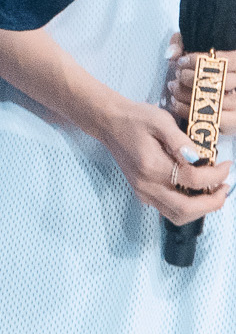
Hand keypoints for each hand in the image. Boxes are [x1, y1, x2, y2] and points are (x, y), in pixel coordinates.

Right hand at [89, 88, 230, 224]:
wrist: (108, 122)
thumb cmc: (134, 118)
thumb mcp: (159, 120)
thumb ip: (180, 140)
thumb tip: (199, 159)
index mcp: (151, 165)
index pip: (193, 179)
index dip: (216, 174)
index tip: (227, 163)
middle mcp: (146, 184)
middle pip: (187, 208)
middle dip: (213, 202)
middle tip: (224, 187)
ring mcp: (143, 191)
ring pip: (178, 215)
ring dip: (201, 209)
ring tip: (213, 192)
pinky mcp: (142, 193)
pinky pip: (169, 211)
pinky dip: (188, 208)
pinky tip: (195, 192)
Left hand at [166, 33, 226, 125]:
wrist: (209, 90)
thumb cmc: (201, 66)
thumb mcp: (193, 48)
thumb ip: (181, 44)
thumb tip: (172, 55)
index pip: (225, 61)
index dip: (198, 61)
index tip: (181, 62)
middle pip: (219, 83)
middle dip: (191, 79)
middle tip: (177, 76)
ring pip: (217, 104)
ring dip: (188, 96)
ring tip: (173, 88)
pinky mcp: (233, 125)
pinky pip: (214, 123)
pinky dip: (190, 113)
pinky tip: (177, 103)